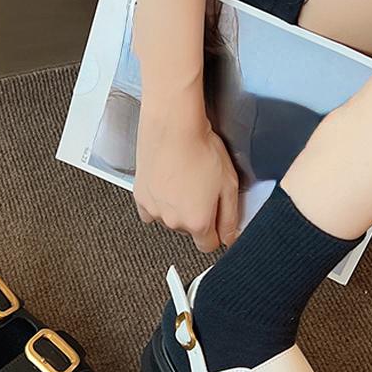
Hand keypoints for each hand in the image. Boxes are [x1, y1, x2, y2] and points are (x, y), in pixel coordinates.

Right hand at [134, 82, 239, 251]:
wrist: (173, 126)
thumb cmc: (201, 149)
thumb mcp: (229, 184)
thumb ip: (230, 217)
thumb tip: (230, 237)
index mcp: (197, 222)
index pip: (209, 245)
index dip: (216, 233)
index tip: (217, 221)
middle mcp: (173, 221)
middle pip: (189, 230)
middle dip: (197, 215)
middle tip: (202, 188)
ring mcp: (154, 210)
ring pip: (170, 219)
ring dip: (177, 207)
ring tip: (184, 180)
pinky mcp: (141, 197)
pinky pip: (151, 209)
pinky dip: (159, 201)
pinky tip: (167, 184)